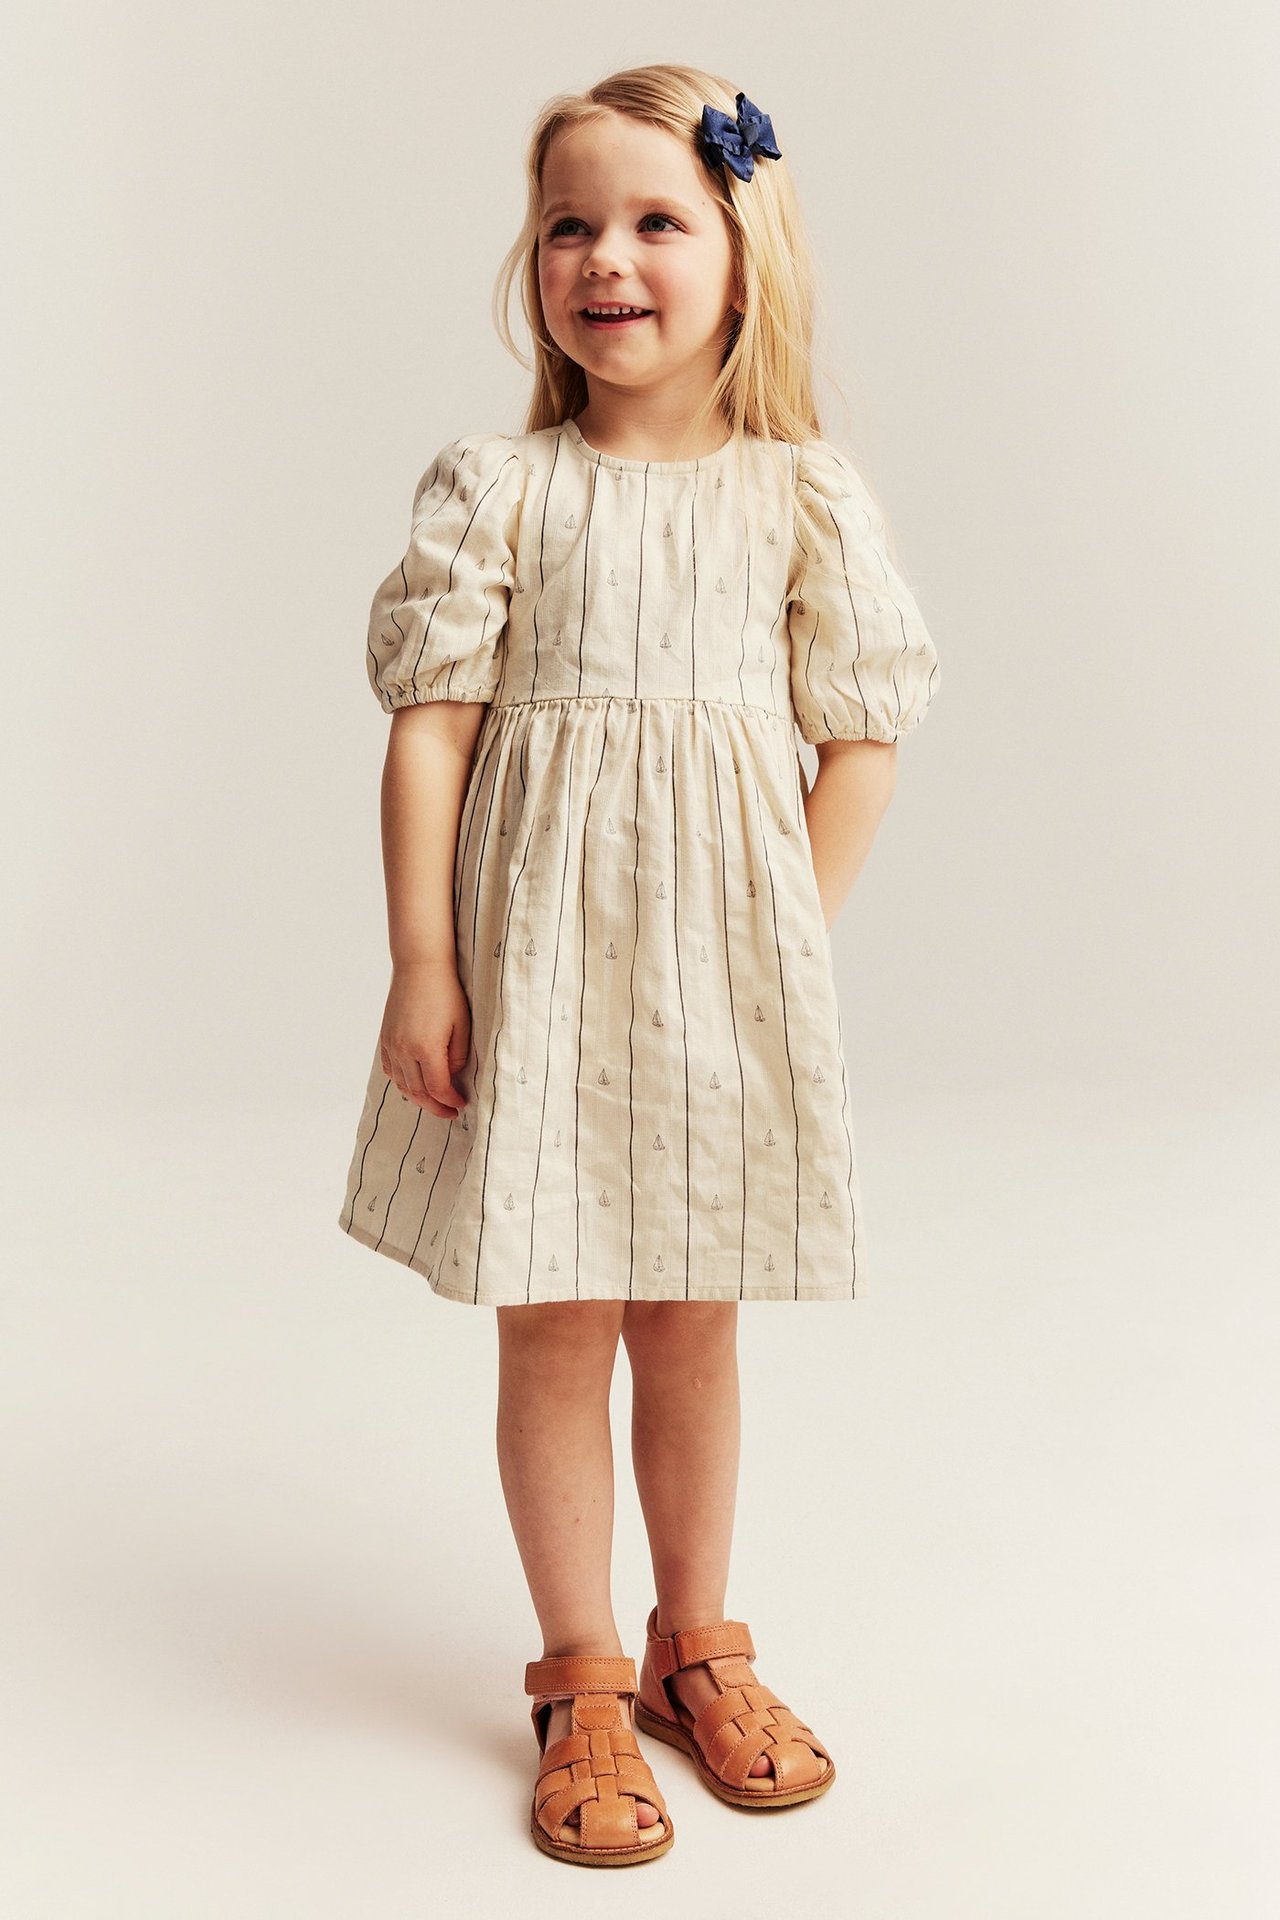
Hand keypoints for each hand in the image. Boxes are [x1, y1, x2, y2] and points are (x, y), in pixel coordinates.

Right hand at [379, 958, 472, 1119]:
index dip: (450, 1101)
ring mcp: (391, 1045)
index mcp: (426, 1048)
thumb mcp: (462, 1026)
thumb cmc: (446, 993)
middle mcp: (404, 1050)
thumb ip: (458, 1057)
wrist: (420, 967)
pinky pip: (391, 1070)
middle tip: (450, 1112)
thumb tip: (452, 1077)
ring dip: (418, 1098)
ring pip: (402, 1084)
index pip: (437, 1088)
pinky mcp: (385, 1038)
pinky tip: (414, 1084)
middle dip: (435, 1107)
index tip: (461, 1104)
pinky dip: (402, 1082)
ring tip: (434, 1102)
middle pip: (417, 1092)